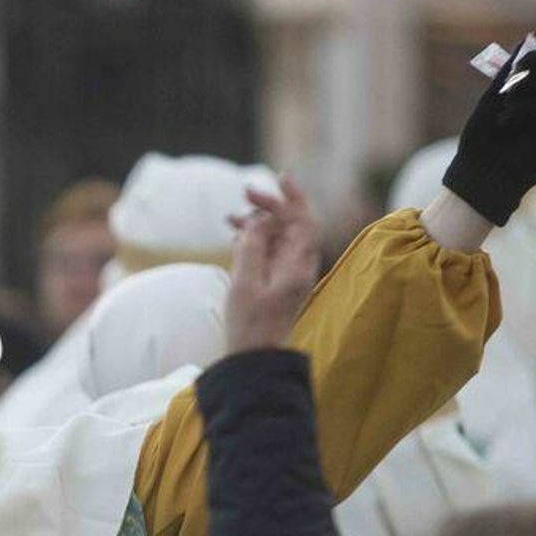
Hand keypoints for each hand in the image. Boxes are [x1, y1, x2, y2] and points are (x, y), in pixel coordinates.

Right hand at [224, 176, 321, 352]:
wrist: (254, 358)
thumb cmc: (250, 324)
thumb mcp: (245, 283)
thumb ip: (252, 247)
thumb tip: (258, 221)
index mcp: (298, 266)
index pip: (305, 221)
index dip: (295, 196)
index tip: (279, 177)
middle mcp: (298, 266)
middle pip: (291, 223)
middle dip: (270, 205)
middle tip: (243, 194)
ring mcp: (287, 273)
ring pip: (278, 235)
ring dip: (258, 222)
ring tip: (230, 219)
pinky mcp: (275, 280)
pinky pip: (269, 250)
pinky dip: (254, 239)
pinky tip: (235, 238)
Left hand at [443, 14, 535, 225]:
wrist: (479, 177)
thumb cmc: (480, 141)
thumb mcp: (492, 100)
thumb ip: (510, 74)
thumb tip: (527, 43)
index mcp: (535, 96)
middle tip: (516, 71)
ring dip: (525, 87)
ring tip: (505, 106)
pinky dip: (524, 108)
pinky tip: (507, 122)